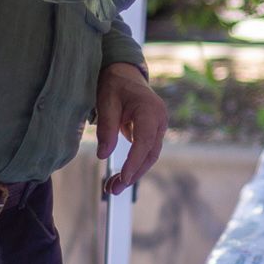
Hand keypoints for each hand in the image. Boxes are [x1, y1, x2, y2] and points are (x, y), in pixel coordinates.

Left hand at [95, 63, 166, 195]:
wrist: (124, 73)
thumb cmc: (115, 84)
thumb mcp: (106, 102)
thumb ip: (107, 128)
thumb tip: (103, 155)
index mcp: (151, 110)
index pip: (144, 141)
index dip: (134, 162)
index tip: (123, 178)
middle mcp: (160, 120)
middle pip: (150, 154)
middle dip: (133, 174)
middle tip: (113, 189)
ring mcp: (158, 127)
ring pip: (149, 156)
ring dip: (133, 173)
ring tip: (112, 187)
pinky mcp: (152, 132)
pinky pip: (145, 151)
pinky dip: (133, 164)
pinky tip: (119, 176)